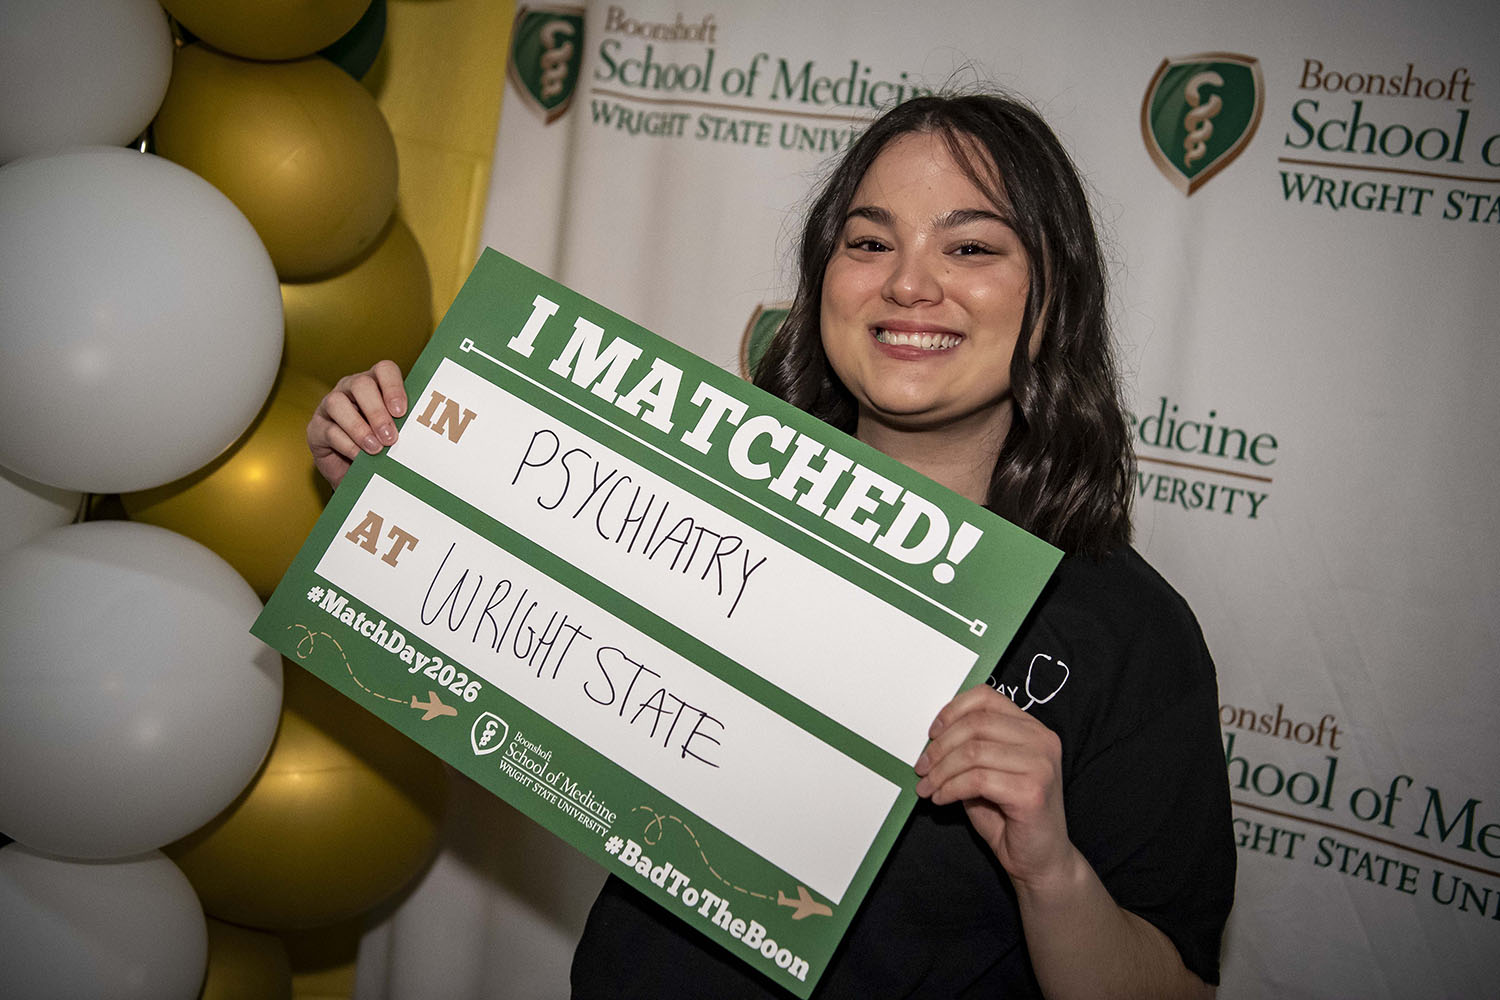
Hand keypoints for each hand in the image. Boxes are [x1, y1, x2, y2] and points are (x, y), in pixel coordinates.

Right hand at [307, 360, 407, 487]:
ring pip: (338, 403)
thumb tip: (422, 431)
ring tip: (375, 448)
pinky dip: (347, 444)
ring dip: (359, 427)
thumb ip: (405, 424)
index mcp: (375, 383)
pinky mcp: (316, 428)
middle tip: (390, 436)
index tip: (401, 412)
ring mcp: (330, 406)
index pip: (384, 370)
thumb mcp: (396, 432)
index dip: (393, 387)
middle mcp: (350, 388)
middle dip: (377, 411)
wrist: (356, 473)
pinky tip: (360, 457)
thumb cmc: (381, 446)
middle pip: (361, 384)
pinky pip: (329, 430)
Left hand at [914, 684, 1075, 890]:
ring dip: (941, 771)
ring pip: (973, 752)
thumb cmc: (1011, 817)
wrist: (1040, 860)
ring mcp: (1041, 765)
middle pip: (976, 724)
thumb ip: (970, 749)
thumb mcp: (986, 773)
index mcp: (1033, 729)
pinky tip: (942, 798)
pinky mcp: (1032, 791)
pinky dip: (950, 788)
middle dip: (940, 747)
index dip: (952, 712)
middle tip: (922, 768)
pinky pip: (977, 780)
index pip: (986, 698)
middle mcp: (1042, 741)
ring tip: (928, 787)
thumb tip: (932, 738)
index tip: (931, 734)